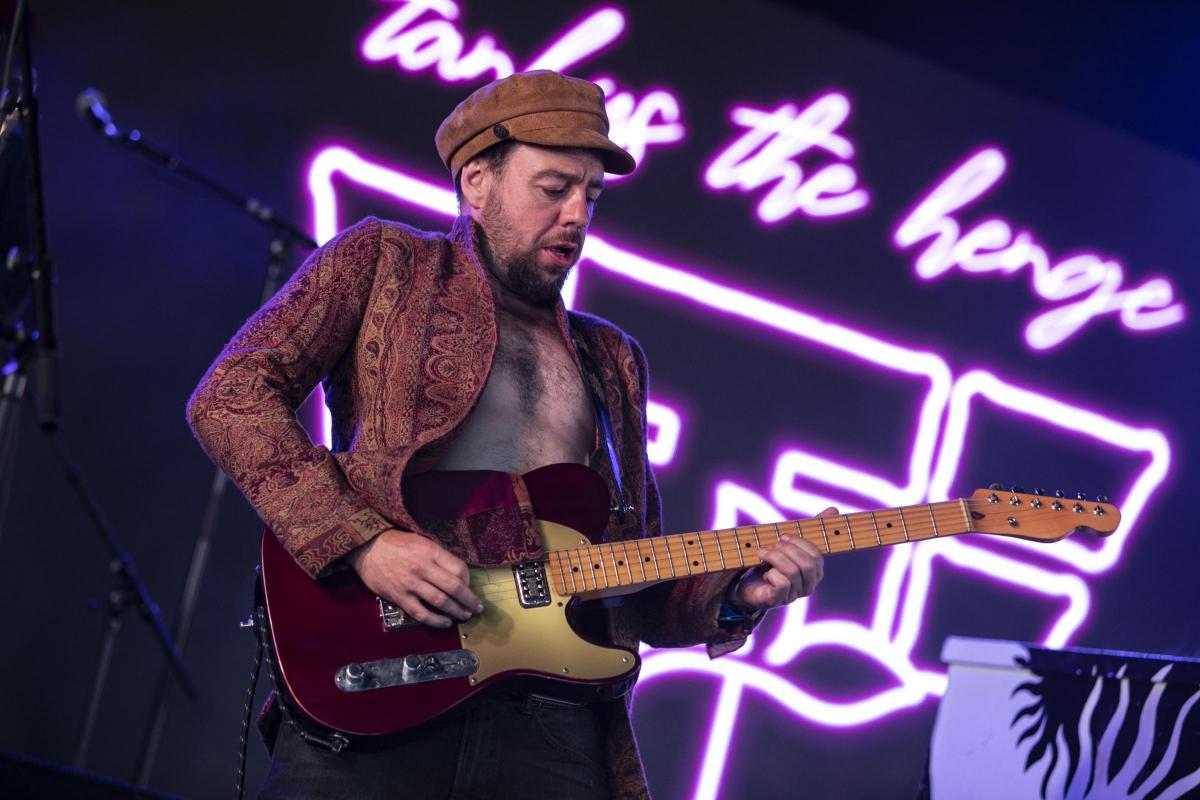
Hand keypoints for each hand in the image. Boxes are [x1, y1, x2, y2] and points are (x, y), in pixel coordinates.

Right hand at [346, 529, 483, 628]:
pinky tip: (445, 623)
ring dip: (456, 611)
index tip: (470, 587)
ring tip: (465, 615)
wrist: (367, 547)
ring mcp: (410, 583)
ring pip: (440, 601)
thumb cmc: (396, 543)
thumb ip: (439, 556)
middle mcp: (422, 567)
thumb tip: (459, 573)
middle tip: (477, 608)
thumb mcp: (421, 540)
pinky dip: (436, 621)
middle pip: (453, 587)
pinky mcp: (399, 597)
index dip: (469, 580)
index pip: (459, 568)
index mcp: (430, 551)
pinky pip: (421, 613)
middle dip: (469, 600)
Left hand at [730, 507, 830, 611]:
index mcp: (815, 571)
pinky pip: (781, 584)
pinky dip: (770, 573)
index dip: (799, 542)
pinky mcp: (779, 600)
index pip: (816, 555)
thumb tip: (834, 510)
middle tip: (773, 544)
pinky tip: (764, 573)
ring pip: (793, 572)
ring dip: (775, 558)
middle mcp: (808, 585)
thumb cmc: (772, 562)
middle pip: (807, 564)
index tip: (783, 536)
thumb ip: (810, 529)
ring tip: (763, 553)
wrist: (749, 584)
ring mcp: (794, 594)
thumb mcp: (790, 543)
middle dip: (788, 549)